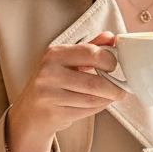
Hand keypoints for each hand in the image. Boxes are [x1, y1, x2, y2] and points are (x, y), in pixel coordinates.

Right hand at [5, 32, 124, 151]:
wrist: (31, 110)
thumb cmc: (53, 82)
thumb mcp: (67, 60)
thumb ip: (90, 47)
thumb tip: (111, 38)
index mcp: (55, 54)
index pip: (91, 53)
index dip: (110, 61)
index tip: (115, 66)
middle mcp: (49, 73)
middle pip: (94, 82)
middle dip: (114, 87)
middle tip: (121, 88)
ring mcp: (50, 95)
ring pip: (92, 99)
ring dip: (108, 99)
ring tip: (112, 96)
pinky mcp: (54, 113)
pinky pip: (86, 111)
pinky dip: (99, 108)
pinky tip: (100, 103)